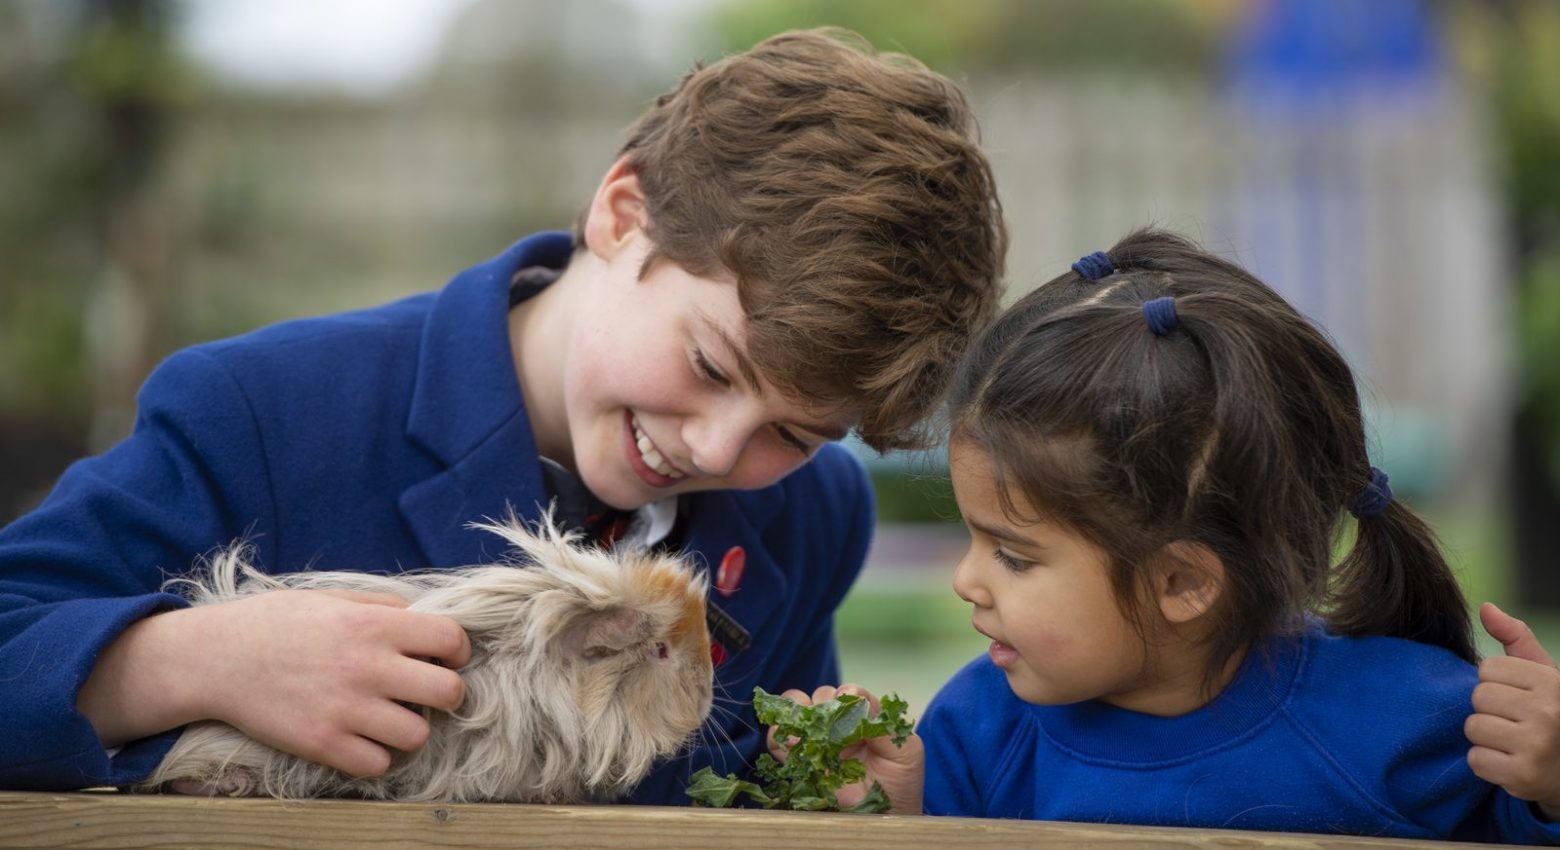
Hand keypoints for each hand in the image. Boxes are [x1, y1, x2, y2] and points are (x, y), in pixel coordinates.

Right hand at [79, 589, 470, 778]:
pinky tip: (361, 738)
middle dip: (443, 692)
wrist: (215, 658)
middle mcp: (366, 666)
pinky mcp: (322, 744)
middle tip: (421, 691)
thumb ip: (384, 606)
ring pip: (418, 734)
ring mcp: (345, 709)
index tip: (442, 656)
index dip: (455, 650)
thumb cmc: (276, 623)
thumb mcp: (333, 597)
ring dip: (409, 727)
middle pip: (449, 692)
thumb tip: (427, 617)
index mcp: (373, 625)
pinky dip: (375, 755)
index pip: (451, 639)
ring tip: (388, 716)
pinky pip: (378, 764)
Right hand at [769, 683, 924, 814]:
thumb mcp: (905, 751)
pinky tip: (788, 746)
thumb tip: (855, 699)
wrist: (882, 821)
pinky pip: (778, 742)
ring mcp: (818, 742)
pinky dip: (777, 738)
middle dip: (819, 703)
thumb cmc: (900, 785)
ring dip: (795, 715)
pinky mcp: (800, 762)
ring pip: (796, 713)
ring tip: (802, 732)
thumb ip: (884, 725)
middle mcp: (839, 725)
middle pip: (819, 697)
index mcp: (864, 718)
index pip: (850, 694)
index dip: (846, 692)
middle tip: (823, 719)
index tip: (845, 697)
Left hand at [1466, 602, 1559, 819]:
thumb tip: (1485, 607)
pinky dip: (1486, 763)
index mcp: (1552, 683)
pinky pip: (1475, 760)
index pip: (1487, 669)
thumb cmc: (1551, 713)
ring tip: (1511, 742)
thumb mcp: (1543, 674)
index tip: (1517, 697)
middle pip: (1478, 698)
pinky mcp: (1523, 776)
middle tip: (1513, 722)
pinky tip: (1509, 762)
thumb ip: (1516, 638)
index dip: (1496, 683)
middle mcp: (1547, 713)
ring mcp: (1536, 746)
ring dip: (1486, 737)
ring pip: (1473, 727)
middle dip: (1489, 710)